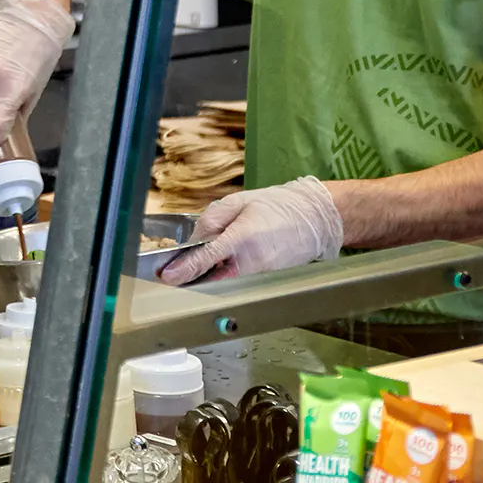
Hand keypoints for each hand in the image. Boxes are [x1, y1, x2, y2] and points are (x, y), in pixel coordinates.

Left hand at [158, 176, 343, 284]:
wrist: (315, 218)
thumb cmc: (278, 206)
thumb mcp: (239, 201)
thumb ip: (212, 219)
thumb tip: (194, 239)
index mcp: (243, 237)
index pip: (207, 257)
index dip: (185, 269)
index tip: (167, 277)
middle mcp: (253, 260)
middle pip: (214, 276)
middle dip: (193, 276)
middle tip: (175, 272)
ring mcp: (262, 273)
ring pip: (226, 280)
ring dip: (210, 274)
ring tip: (203, 262)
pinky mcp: (268, 279)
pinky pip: (240, 279)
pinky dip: (227, 274)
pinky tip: (224, 263)